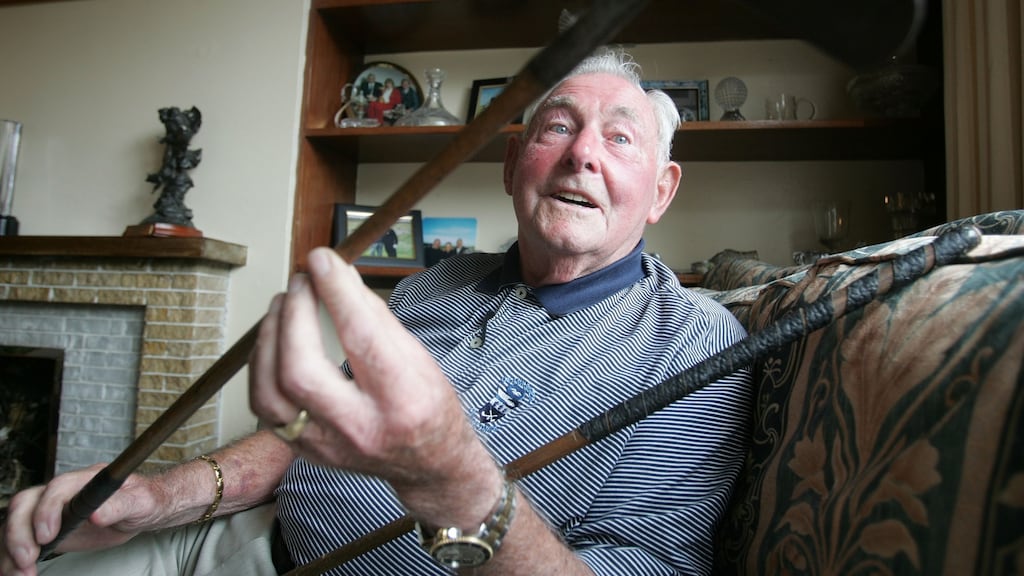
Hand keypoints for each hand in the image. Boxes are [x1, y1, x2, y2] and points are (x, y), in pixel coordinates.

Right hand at [0, 465, 159, 574]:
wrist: (143, 508)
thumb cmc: (144, 500)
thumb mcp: (141, 502)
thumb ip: (121, 506)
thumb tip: (97, 514)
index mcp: (87, 479)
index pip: (58, 488)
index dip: (47, 510)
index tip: (46, 535)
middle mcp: (63, 491)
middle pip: (26, 502)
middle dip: (19, 531)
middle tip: (26, 559)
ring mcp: (51, 508)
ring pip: (17, 522)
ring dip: (11, 548)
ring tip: (20, 573)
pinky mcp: (47, 527)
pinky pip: (22, 538)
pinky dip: (12, 556)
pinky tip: (18, 573)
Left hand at [249, 247, 502, 525]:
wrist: (430, 465)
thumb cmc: (429, 406)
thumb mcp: (419, 357)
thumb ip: (375, 318)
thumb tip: (339, 277)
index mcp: (402, 400)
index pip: (360, 337)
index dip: (336, 292)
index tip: (323, 260)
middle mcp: (361, 428)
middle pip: (301, 370)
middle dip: (293, 314)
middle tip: (301, 282)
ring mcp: (327, 445)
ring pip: (270, 392)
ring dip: (269, 338)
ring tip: (283, 304)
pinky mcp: (304, 450)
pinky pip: (265, 406)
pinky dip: (263, 366)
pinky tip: (274, 341)